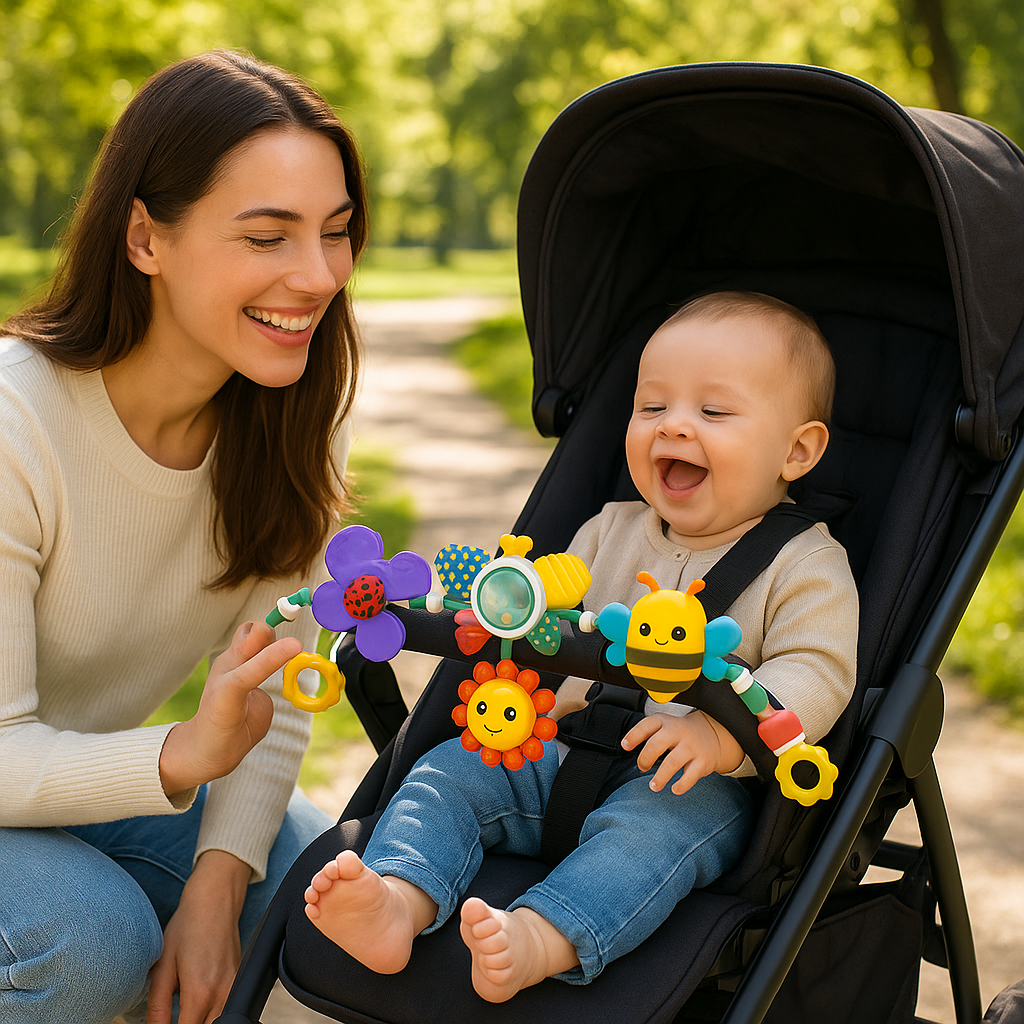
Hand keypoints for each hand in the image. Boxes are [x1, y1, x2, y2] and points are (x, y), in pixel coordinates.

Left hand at [147, 851, 249, 1023]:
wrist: (215, 900)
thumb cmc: (189, 926)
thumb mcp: (163, 968)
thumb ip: (157, 1008)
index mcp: (200, 993)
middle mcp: (222, 994)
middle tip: (173, 1016)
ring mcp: (234, 988)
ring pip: (219, 1022)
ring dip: (200, 1021)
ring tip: (183, 1012)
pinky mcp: (239, 981)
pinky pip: (226, 1009)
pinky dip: (213, 1014)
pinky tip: (198, 1003)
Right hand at [159, 621, 301, 795]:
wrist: (204, 755)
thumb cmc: (230, 725)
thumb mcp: (254, 695)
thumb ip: (264, 673)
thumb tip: (282, 655)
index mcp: (236, 662)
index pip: (255, 631)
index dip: (276, 628)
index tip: (296, 631)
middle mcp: (229, 662)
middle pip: (253, 629)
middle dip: (272, 628)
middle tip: (293, 647)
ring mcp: (225, 675)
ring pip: (252, 641)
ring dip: (274, 639)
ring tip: (295, 647)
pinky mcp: (225, 693)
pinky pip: (252, 670)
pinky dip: (273, 657)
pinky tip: (293, 648)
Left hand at [621, 711, 743, 795]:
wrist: (712, 732)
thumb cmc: (680, 733)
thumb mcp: (664, 725)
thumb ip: (647, 734)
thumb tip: (626, 747)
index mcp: (665, 722)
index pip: (647, 725)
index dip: (634, 735)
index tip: (625, 746)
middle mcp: (678, 732)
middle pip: (657, 744)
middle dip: (645, 758)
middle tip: (642, 767)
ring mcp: (691, 747)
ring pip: (673, 762)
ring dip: (661, 776)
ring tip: (654, 786)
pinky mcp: (703, 761)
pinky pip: (691, 775)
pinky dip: (682, 784)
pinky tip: (674, 789)